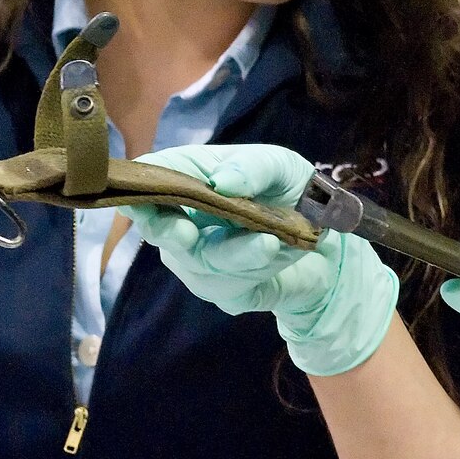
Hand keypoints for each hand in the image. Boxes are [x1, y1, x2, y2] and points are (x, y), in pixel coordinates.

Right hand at [125, 144, 399, 375]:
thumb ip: (252, 167)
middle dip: (167, 231)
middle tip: (180, 230)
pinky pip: (234, 285)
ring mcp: (201, 262)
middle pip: (161, 229)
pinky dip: (258, 267)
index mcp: (190, 180)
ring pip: (203, 262)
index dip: (140, 186)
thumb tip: (220, 181)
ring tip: (267, 242)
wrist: (326, 241)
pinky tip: (275, 252)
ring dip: (237, 252)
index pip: (152, 179)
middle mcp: (185, 222)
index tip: (133, 193)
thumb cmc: (289, 191)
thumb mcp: (279, 166)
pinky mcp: (227, 292)